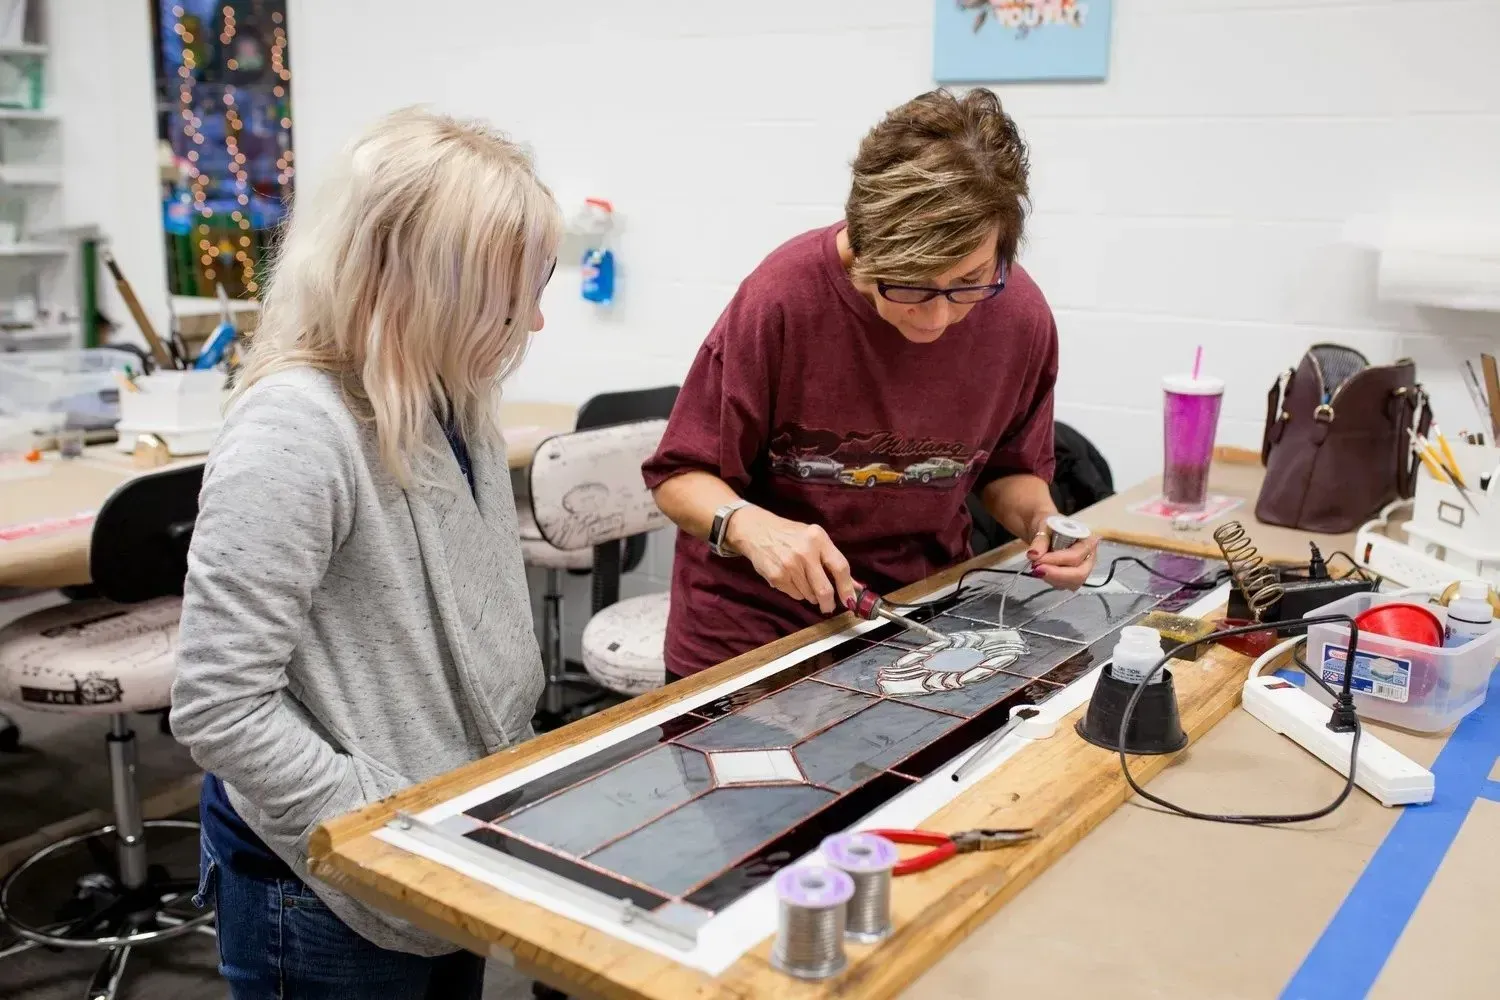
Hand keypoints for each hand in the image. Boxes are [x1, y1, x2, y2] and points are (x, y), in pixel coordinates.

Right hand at [725, 506, 858, 613]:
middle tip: (828, 607)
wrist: (755, 530)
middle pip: (824, 589)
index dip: (847, 587)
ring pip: (809, 595)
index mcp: (818, 538)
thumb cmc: (789, 535)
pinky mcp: (777, 576)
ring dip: (810, 595)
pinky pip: (795, 595)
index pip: (840, 567)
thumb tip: (855, 586)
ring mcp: (789, 565)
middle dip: (828, 603)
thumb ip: (833, 560)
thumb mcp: (813, 538)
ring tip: (803, 581)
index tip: (851, 601)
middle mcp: (805, 551)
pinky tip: (790, 578)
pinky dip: (797, 592)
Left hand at [1025, 526, 1098, 590]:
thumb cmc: (1050, 526)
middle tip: (1036, 569)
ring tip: (1036, 568)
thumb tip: (1033, 554)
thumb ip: (1040, 540)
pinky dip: (1051, 581)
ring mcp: (1083, 569)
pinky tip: (1040, 571)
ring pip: (1072, 583)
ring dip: (1052, 579)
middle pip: (1079, 574)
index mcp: (1087, 540)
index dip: (1056, 560)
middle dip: (1057, 575)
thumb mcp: (1043, 527)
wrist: (1046, 531)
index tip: (1036, 558)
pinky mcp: (1073, 578)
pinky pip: (1064, 585)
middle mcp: (1089, 557)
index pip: (1076, 555)